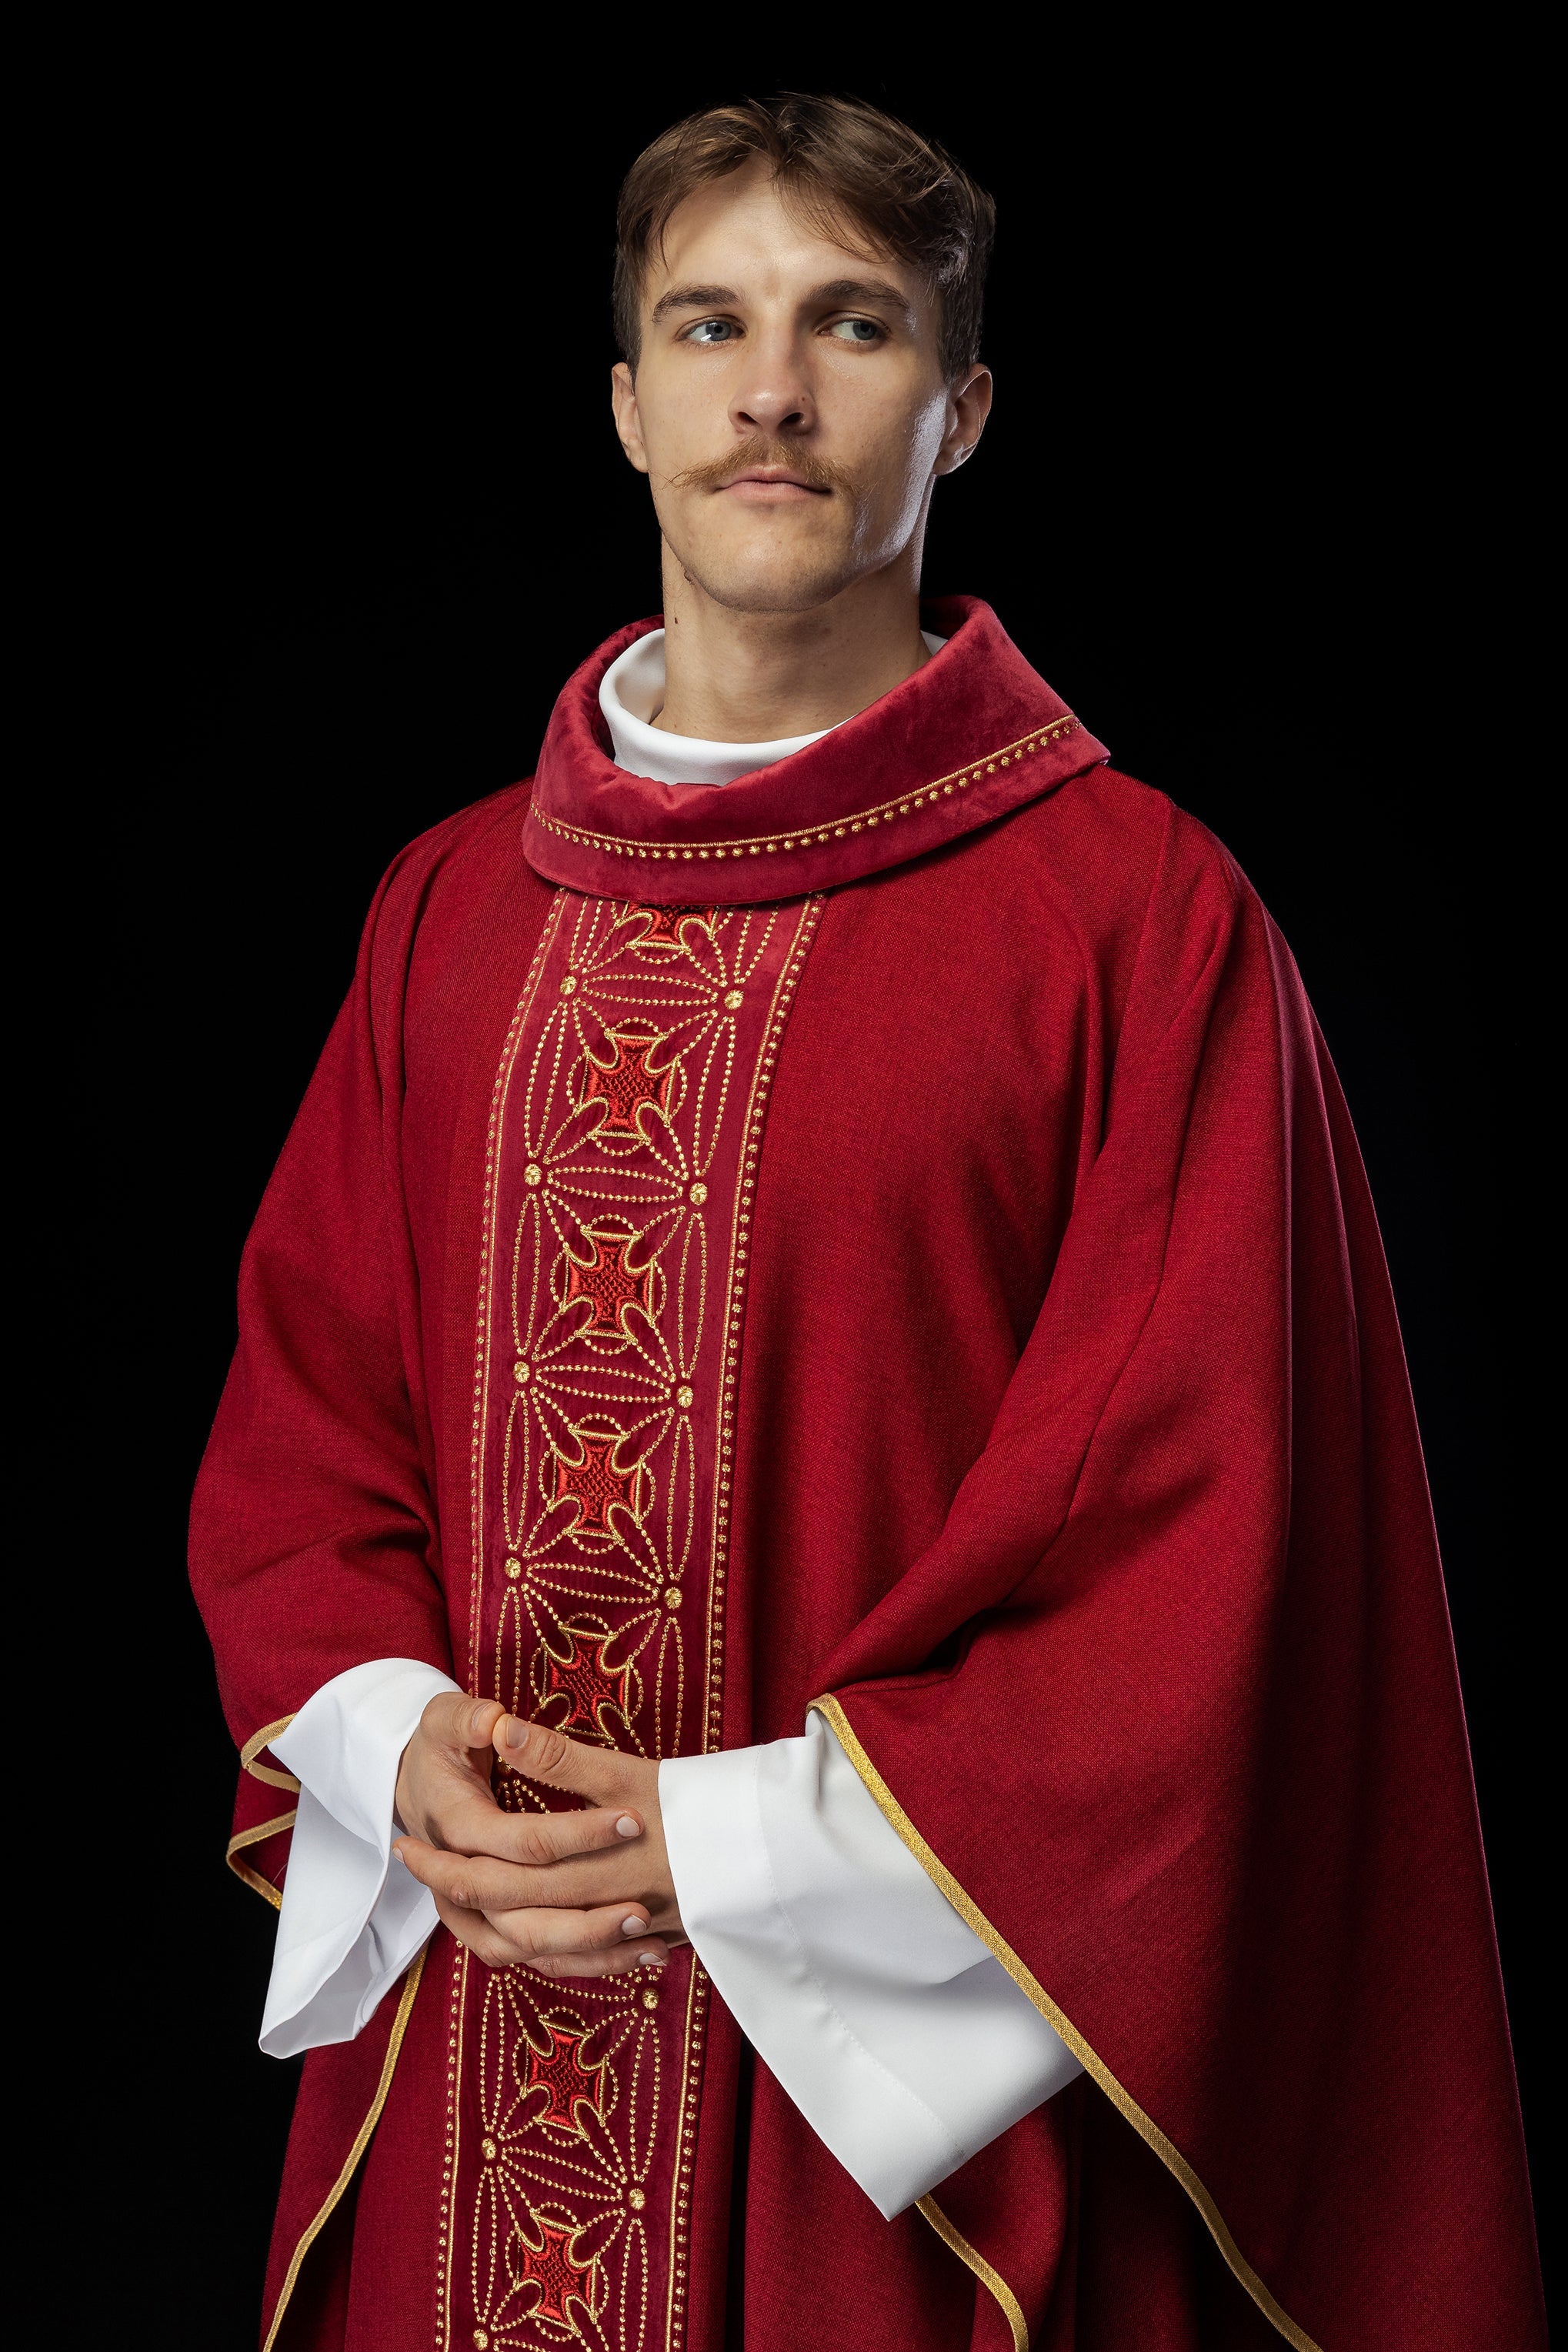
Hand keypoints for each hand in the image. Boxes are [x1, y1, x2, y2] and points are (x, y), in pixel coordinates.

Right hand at [392, 1696, 680, 1978]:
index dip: (576, 1834)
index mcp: (456, 1830)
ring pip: (531, 1948)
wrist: (417, 1790)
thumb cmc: (441, 1750)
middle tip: (644, 1903)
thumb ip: (468, 1717)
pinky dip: (588, 1963)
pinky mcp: (493, 1930)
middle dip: (587, 1914)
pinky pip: (539, 1960)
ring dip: (590, 1949)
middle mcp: (460, 1883)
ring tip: (649, 1940)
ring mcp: (473, 1914)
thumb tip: (496, 1722)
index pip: (521, 1841)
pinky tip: (642, 1955)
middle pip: (523, 1914)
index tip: (632, 1819)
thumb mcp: (444, 1722)